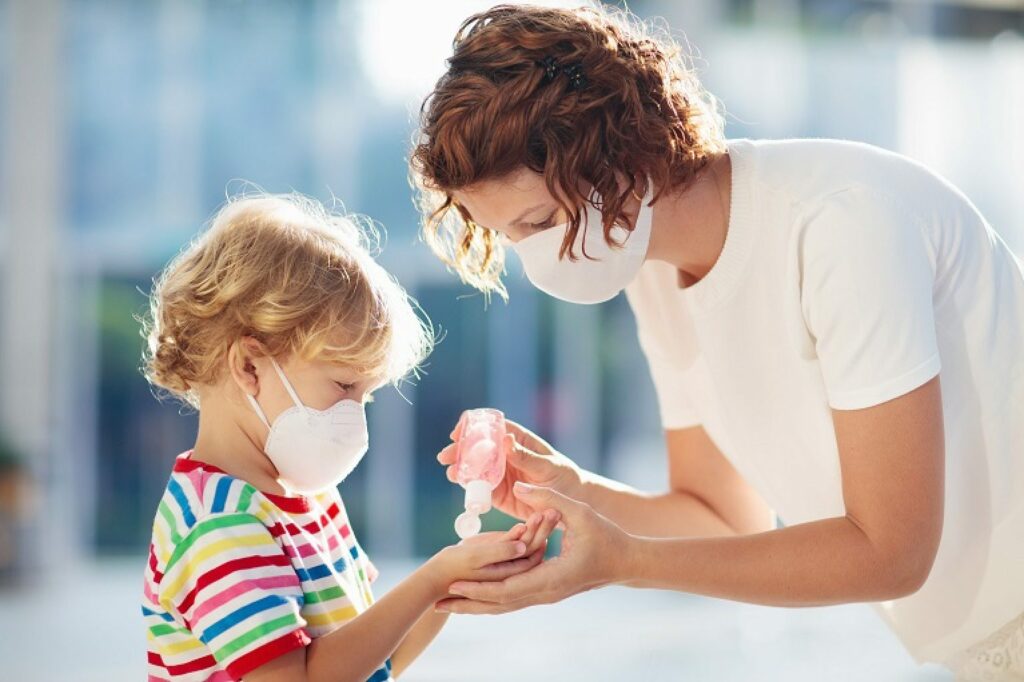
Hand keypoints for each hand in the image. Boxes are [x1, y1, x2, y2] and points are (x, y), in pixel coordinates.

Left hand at [435, 482, 631, 614]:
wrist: (627, 562)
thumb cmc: (608, 537)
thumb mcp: (580, 512)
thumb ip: (549, 498)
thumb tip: (520, 484)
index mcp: (553, 578)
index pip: (509, 588)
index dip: (480, 588)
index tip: (455, 585)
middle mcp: (546, 592)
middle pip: (500, 605)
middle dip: (468, 605)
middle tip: (438, 604)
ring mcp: (546, 595)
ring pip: (505, 606)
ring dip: (477, 607)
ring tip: (448, 606)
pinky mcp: (546, 591)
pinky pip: (514, 599)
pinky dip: (492, 600)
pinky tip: (474, 598)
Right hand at [438, 416, 584, 520]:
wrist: (570, 506)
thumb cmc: (564, 479)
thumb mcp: (548, 466)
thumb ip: (526, 457)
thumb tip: (506, 440)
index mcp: (519, 441)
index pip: (493, 428)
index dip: (473, 427)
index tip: (458, 431)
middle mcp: (506, 456)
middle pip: (478, 448)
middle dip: (460, 450)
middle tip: (445, 456)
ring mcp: (501, 475)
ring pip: (475, 469)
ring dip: (461, 469)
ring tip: (451, 473)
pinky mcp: (499, 494)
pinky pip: (481, 489)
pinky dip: (469, 487)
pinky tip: (460, 486)